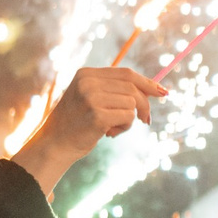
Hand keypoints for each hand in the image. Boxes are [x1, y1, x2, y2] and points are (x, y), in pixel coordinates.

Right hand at [17, 65, 165, 197]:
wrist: (54, 144)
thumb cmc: (77, 122)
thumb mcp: (90, 97)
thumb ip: (113, 90)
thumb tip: (152, 89)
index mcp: (86, 74)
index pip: (126, 74)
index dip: (147, 83)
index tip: (163, 92)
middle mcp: (88, 82)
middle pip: (133, 88)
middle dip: (145, 105)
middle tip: (147, 120)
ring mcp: (92, 98)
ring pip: (133, 104)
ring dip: (129, 119)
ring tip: (112, 127)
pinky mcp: (97, 115)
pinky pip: (129, 117)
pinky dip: (125, 127)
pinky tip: (108, 133)